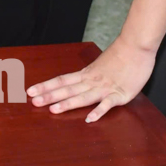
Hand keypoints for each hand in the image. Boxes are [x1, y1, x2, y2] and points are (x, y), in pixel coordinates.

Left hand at [27, 37, 156, 122]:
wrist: (136, 46)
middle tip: (33, 102)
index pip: (61, 80)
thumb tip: (78, 81)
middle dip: (50, 96)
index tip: (29, 91)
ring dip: (68, 103)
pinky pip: (108, 103)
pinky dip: (99, 111)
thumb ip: (90, 75)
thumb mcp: (99, 65)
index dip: (45, 86)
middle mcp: (92, 80)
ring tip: (53, 110)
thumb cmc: (120, 55)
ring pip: (83, 96)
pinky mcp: (120, 94)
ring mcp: (105, 87)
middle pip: (67, 89)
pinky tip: (90, 119)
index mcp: (86, 73)